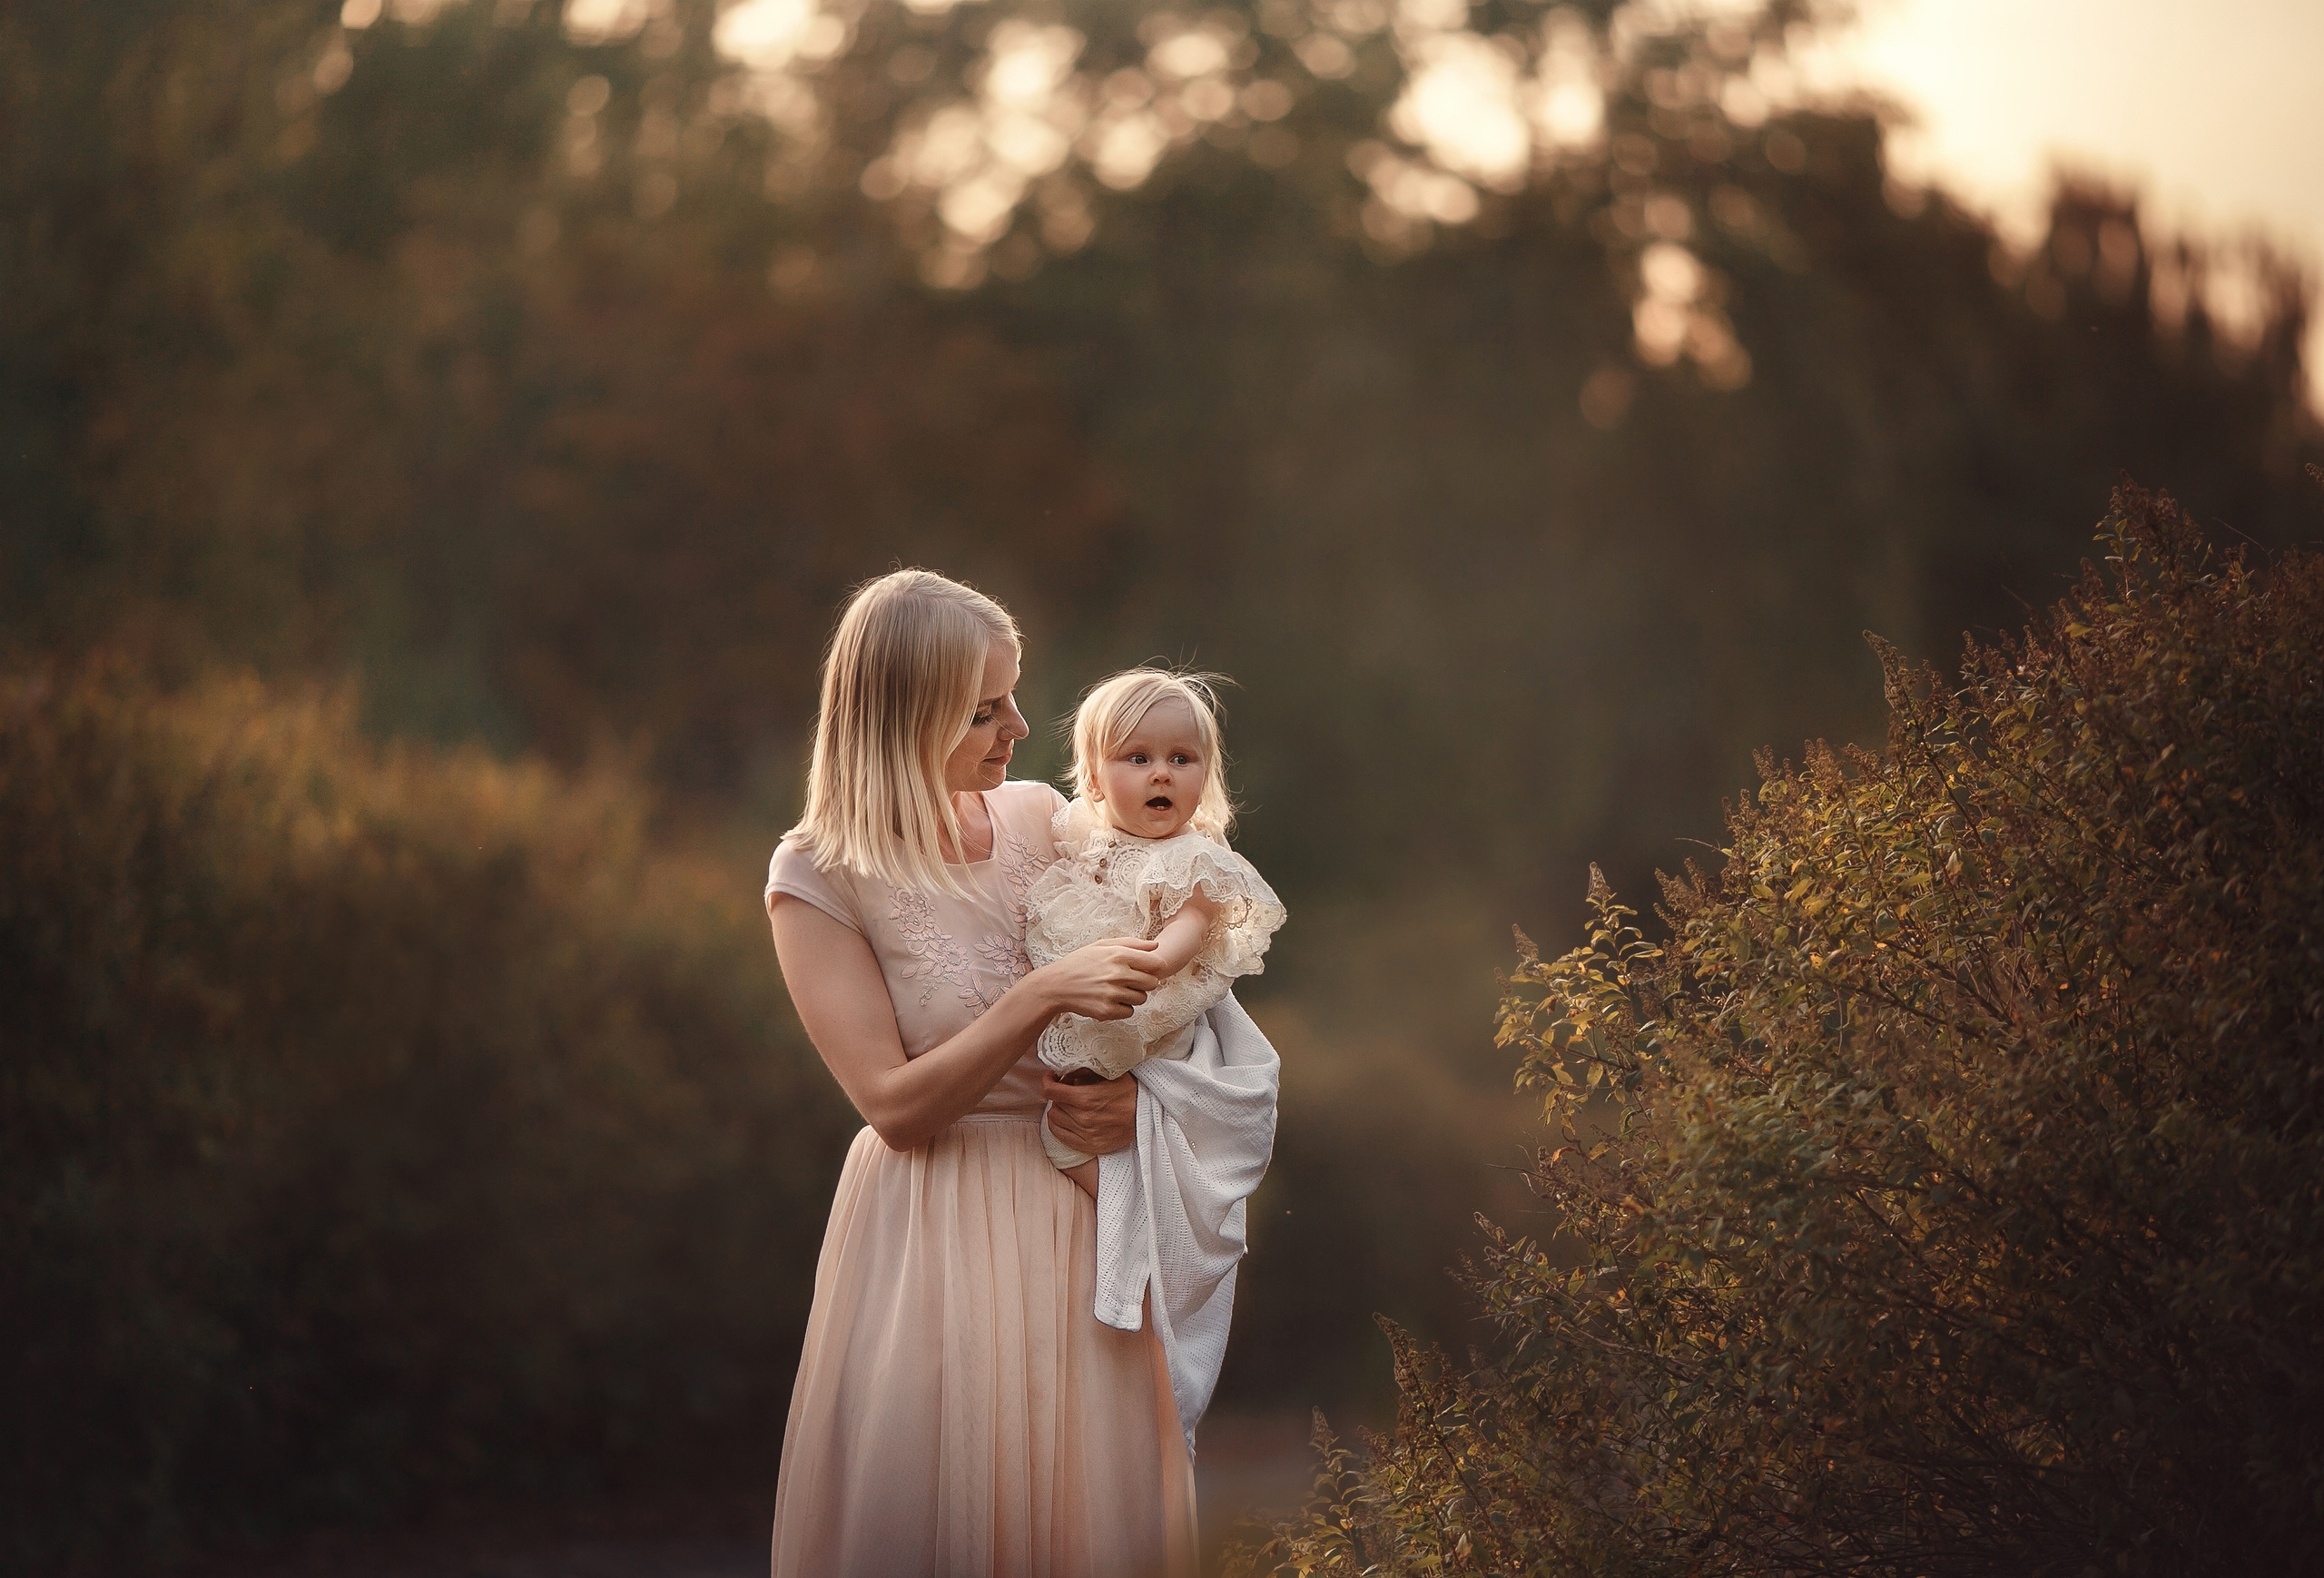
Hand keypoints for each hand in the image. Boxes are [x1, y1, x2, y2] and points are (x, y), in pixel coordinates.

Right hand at [1039, 936, 1161, 1021]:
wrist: (1056, 985)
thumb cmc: (1080, 962)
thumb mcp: (1102, 945)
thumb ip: (1131, 943)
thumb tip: (1156, 945)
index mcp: (1119, 955)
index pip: (1157, 964)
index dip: (1155, 967)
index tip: (1146, 969)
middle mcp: (1118, 974)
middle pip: (1153, 983)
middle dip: (1145, 982)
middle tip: (1129, 980)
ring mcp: (1113, 994)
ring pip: (1142, 999)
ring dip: (1133, 996)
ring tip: (1115, 989)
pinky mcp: (1107, 1011)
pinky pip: (1130, 1012)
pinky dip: (1122, 1008)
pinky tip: (1109, 1000)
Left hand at [1043, 1068, 1136, 1158]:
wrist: (1149, 1114)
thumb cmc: (1131, 1091)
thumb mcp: (1110, 1074)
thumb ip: (1085, 1071)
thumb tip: (1066, 1071)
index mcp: (1086, 1098)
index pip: (1051, 1091)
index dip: (1048, 1081)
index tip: (1051, 1076)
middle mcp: (1083, 1119)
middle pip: (1054, 1104)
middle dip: (1058, 1093)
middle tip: (1068, 1087)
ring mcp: (1086, 1135)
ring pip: (1054, 1119)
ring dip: (1058, 1109)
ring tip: (1069, 1103)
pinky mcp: (1089, 1146)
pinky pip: (1060, 1136)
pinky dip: (1058, 1126)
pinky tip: (1066, 1118)